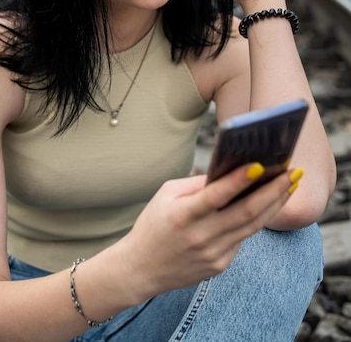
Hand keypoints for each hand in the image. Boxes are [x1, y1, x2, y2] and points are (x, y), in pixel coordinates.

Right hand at [119, 164, 300, 300]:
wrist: (141, 268)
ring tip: (289, 184)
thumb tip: (231, 169)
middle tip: (292, 172)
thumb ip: (198, 183)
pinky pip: (242, 238)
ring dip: (274, 203)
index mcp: (183, 215)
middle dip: (273, 190)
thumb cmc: (154, 223)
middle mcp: (200, 236)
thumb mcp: (167, 195)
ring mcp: (213, 254)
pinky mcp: (220, 265)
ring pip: (252, 226)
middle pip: (246, 212)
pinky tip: (268, 203)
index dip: (239, 180)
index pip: (216, 196)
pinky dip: (256, 219)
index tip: (261, 165)